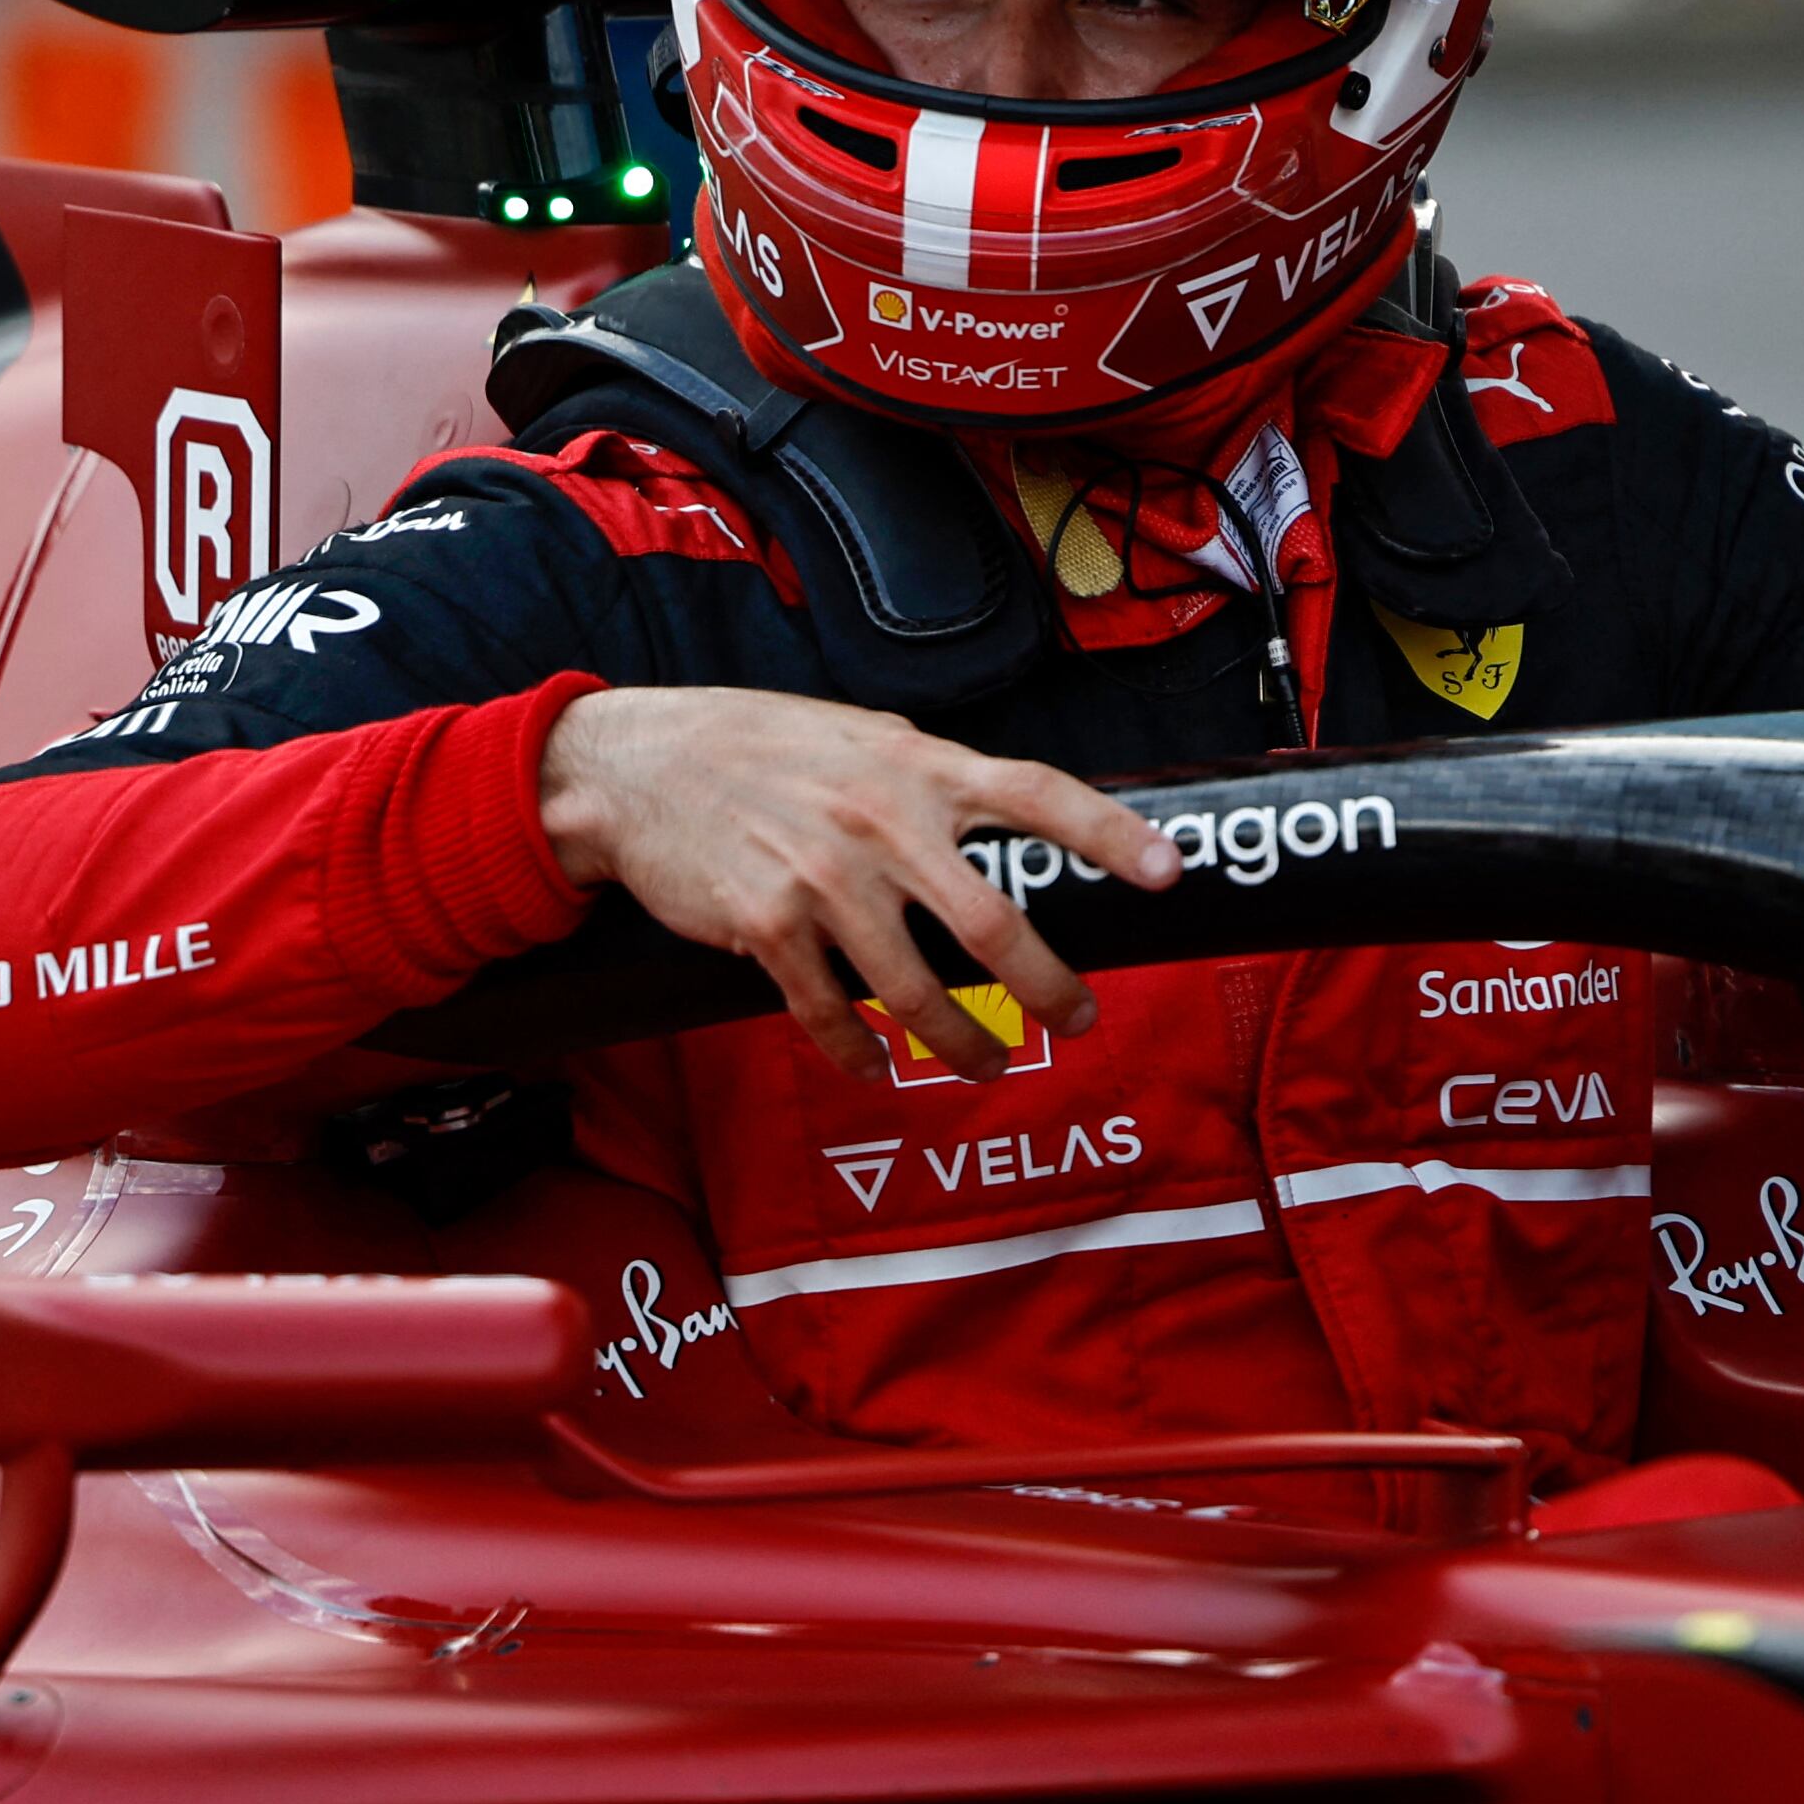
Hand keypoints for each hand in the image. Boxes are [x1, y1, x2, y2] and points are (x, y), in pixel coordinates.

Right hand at [535, 687, 1177, 1083]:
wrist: (636, 767)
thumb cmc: (759, 746)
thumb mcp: (862, 737)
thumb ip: (932, 780)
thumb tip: (1010, 814)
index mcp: (917, 767)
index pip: (1036, 795)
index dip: (1107, 835)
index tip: (1168, 873)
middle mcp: (880, 823)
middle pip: (991, 925)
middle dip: (1048, 987)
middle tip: (1079, 1019)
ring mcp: (822, 881)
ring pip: (917, 990)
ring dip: (964, 1043)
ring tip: (988, 1065)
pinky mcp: (768, 930)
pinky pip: (833, 1013)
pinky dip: (861, 1052)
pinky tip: (878, 1067)